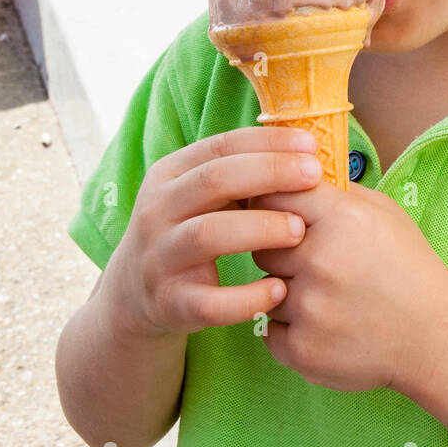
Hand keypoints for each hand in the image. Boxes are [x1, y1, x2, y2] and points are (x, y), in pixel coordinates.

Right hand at [101, 126, 323, 337]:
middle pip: (214, 180)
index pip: (220, 147)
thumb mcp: (201, 196)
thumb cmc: (189, 230)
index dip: (268, 142)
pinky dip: (246, 298)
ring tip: (299, 230)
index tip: (311, 146)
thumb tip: (307, 152)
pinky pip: (209, 303)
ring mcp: (160, 258)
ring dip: (259, 228)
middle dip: (270, 173)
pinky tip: (279, 290)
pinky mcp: (170, 303)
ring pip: (208, 235)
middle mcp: (157, 210)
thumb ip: (241, 175)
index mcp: (169, 174)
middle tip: (313, 178)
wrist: (134, 294)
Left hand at [251, 176, 447, 393]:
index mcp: (341, 218)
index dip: (272, 203)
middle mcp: (320, 259)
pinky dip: (291, 330)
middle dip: (283, 253)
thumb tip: (294, 173)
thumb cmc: (410, 268)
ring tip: (329, 298)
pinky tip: (328, 326)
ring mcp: (309, 307)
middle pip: (263, 245)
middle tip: (319, 265)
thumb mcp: (384, 213)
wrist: (436, 337)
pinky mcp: (302, 349)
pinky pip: (269, 329)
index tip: (279, 214)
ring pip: (265, 289)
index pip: (273, 193)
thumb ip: (338, 192)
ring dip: (287, 293)